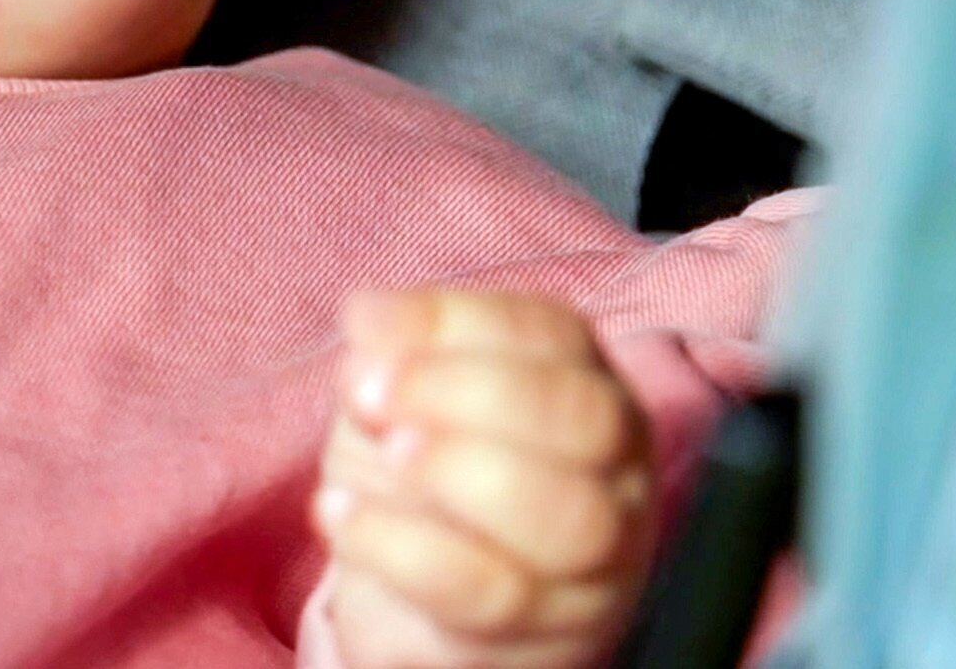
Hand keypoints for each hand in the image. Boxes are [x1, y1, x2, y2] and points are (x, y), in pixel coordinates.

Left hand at [310, 290, 653, 668]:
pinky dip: (401, 546)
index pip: (551, 334)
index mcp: (589, 384)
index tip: (364, 324)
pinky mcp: (546, 634)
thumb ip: (395, 361)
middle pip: (585, 418)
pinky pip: (489, 591)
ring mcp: (598, 561)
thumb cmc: (425, 479)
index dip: (454, 322)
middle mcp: (616, 468)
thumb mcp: (405, 404)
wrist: (421, 602)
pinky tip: (339, 515)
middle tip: (371, 394)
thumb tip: (371, 325)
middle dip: (467, 391)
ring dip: (458, 470)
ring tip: (383, 451)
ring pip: (564, 515)